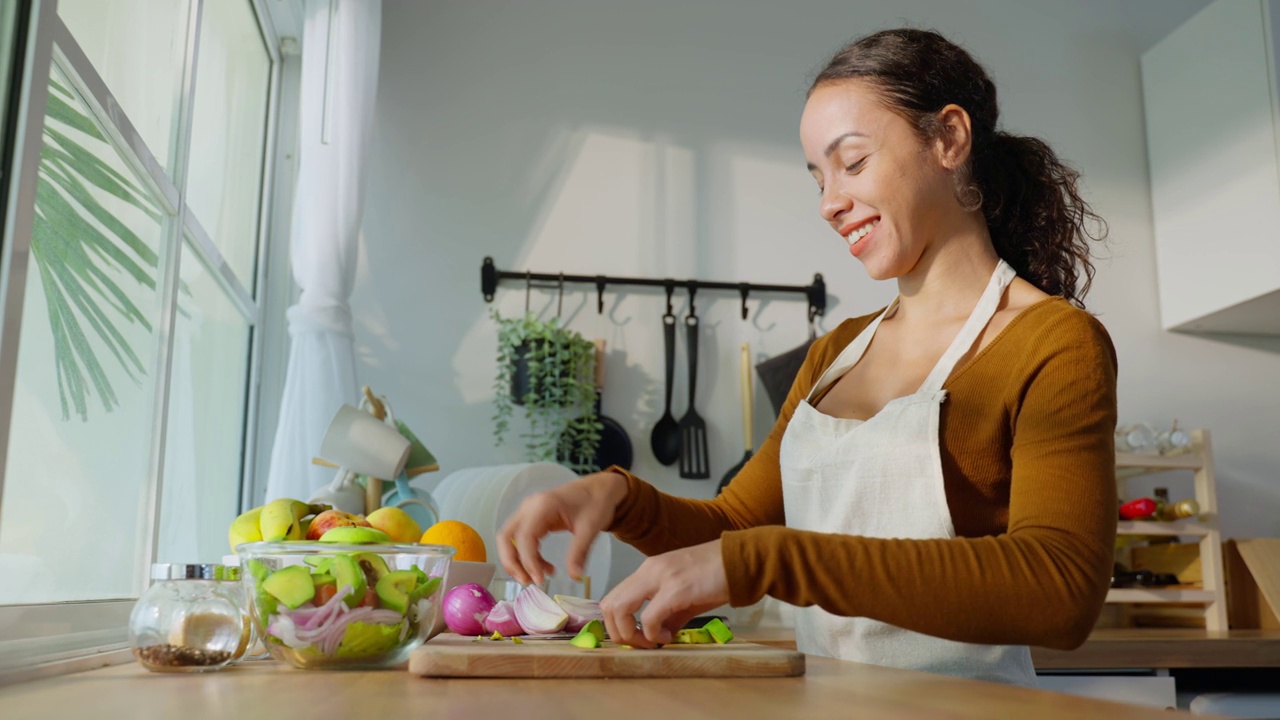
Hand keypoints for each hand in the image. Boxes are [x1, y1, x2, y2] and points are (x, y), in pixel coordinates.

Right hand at [497, 471, 627, 585]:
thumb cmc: (595, 503)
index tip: (539, 580)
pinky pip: (521, 540)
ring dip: (517, 561)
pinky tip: (546, 568)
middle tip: (527, 582)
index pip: (525, 536)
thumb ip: (580, 552)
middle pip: (506, 537)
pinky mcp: (532, 519)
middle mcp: (529, 507)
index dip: (528, 561)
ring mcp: (528, 512)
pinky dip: (528, 556)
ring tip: (538, 578)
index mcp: (543, 506)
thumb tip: (575, 577)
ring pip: (509, 539)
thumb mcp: (590, 528)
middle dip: (512, 562)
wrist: (599, 489)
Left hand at [600, 539, 729, 647]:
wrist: (742, 560)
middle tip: (641, 644)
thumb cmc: (716, 575)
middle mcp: (648, 570)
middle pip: (608, 605)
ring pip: (619, 609)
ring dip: (631, 634)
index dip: (617, 624)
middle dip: (618, 632)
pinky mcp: (676, 589)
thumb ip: (667, 614)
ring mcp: (660, 577)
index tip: (638, 638)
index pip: (613, 598)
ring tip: (652, 641)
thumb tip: (658, 636)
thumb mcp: (685, 595)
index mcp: (648, 570)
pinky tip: (669, 637)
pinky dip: (653, 634)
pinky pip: (649, 617)